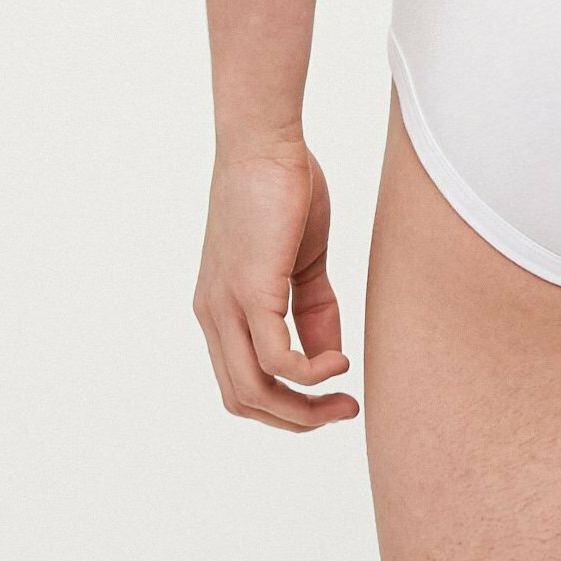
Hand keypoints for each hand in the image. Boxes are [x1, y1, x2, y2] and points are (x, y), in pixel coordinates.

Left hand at [192, 136, 359, 429]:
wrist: (266, 140)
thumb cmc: (283, 187)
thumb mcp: (301, 259)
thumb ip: (312, 308)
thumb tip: (330, 357)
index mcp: (220, 308)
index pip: (241, 382)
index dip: (284, 402)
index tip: (331, 397)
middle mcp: (213, 315)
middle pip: (244, 400)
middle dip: (296, 419)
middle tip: (345, 413)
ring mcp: (226, 306)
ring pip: (254, 391)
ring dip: (304, 409)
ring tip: (346, 401)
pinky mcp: (249, 291)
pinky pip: (275, 358)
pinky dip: (310, 373)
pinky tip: (339, 363)